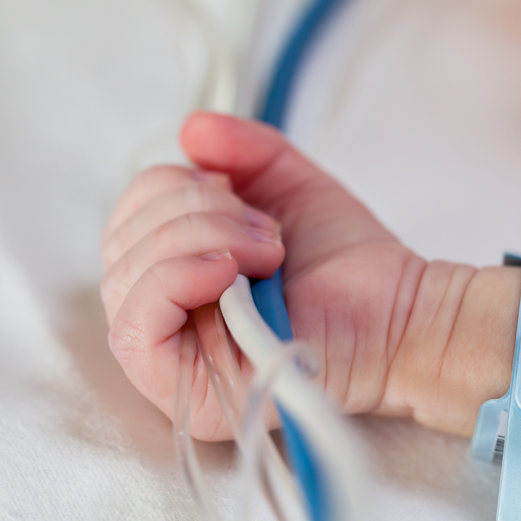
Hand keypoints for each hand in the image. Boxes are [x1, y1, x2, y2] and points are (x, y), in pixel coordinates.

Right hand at [100, 112, 430, 438]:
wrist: (400, 313)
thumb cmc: (349, 265)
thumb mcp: (288, 186)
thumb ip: (242, 150)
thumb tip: (189, 129)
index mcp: (176, 270)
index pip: (126, 218)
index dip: (171, 188)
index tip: (238, 194)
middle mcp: (164, 316)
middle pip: (120, 243)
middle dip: (194, 213)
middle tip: (263, 231)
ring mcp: (169, 360)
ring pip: (125, 277)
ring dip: (198, 240)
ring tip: (266, 253)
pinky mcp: (181, 391)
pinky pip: (134, 326)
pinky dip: (175, 278)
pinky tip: (226, 271)